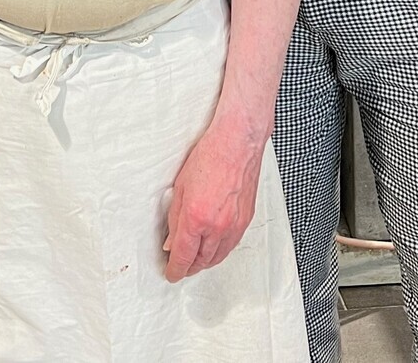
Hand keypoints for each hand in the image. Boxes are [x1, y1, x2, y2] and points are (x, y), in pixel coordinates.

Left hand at [165, 118, 263, 281]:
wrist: (237, 142)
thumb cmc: (210, 157)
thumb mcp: (180, 188)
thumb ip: (175, 220)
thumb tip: (172, 242)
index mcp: (196, 217)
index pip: (183, 256)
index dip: (175, 270)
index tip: (171, 274)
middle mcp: (217, 226)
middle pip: (201, 261)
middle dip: (189, 268)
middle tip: (181, 267)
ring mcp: (234, 225)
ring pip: (218, 257)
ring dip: (205, 262)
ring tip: (195, 261)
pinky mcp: (245, 220)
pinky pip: (231, 245)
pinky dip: (220, 251)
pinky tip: (213, 248)